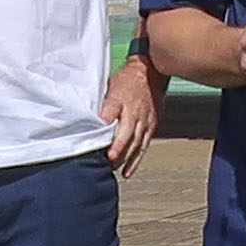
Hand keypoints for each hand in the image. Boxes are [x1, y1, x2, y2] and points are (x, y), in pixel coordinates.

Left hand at [100, 51, 165, 170]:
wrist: (151, 74)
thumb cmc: (127, 81)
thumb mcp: (111, 86)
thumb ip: (104, 105)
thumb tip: (93, 122)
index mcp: (122, 100)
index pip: (113, 115)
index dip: (108, 129)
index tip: (103, 144)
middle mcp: (136, 113)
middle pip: (127, 134)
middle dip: (118, 149)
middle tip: (107, 161)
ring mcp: (146, 121)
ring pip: (136, 143)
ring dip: (125, 158)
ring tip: (113, 168)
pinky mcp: (152, 128)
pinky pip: (144, 146)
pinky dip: (135, 160)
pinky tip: (127, 171)